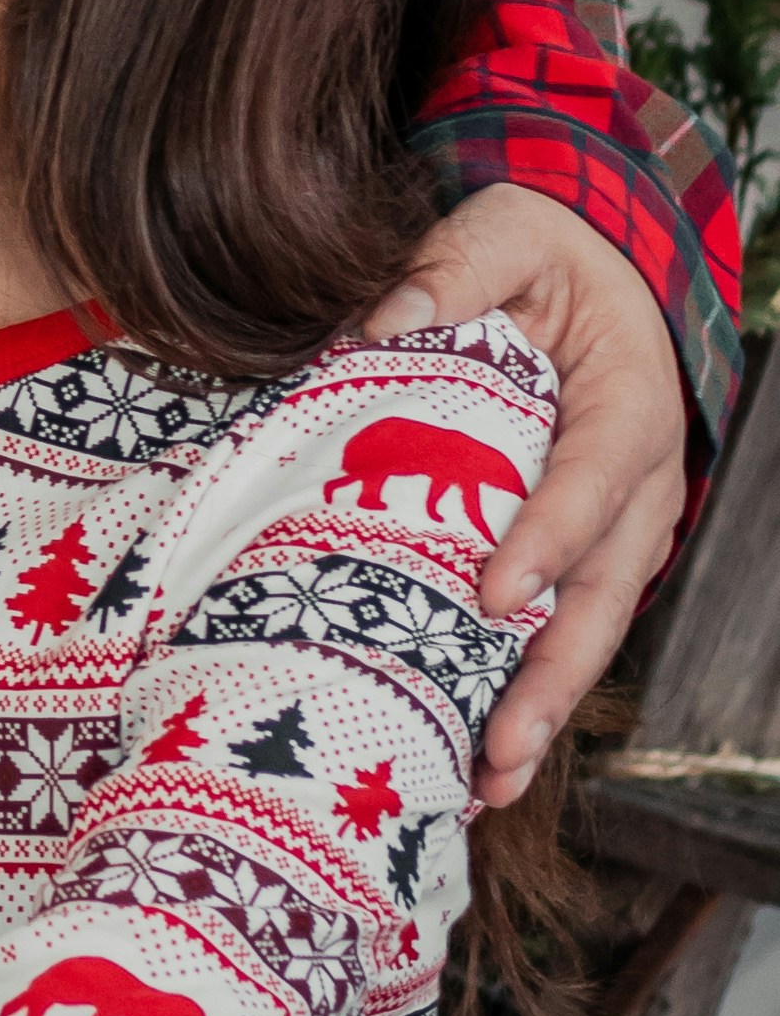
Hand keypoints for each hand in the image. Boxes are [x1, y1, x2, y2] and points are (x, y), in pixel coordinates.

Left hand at [374, 186, 684, 805]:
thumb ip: (455, 266)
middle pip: (601, 597)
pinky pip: (558, 630)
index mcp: (626, 409)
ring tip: (489, 786)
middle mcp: (635, 490)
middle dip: (551, 678)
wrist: (603, 277)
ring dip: (540, 712)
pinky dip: (524, 695)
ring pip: (585, 634)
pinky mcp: (581, 557)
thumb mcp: (508, 229)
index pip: (588, 485)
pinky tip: (479, 760)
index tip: (494, 594)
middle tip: (499, 749)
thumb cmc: (548, 256)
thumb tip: (379, 322)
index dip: (548, 542)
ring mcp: (615, 534)